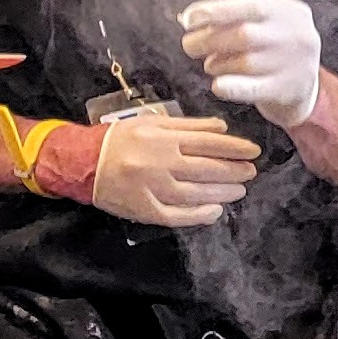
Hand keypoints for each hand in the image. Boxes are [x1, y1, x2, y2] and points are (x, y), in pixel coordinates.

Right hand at [87, 111, 258, 228]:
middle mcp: (160, 163)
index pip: (208, 143)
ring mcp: (152, 189)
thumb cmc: (120, 138)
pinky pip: (177, 216)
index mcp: (162, 138)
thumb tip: (222, 129)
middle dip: (234, 171)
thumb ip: (188, 126)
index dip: (235, 148)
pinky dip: (199, 215)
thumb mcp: (152, 122)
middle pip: (206, 169)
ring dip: (222, 192)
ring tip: (239, 190)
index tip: (253, 151)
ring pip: (196, 193)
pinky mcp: (145, 210)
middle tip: (251, 171)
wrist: (83, 162)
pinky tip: (215, 212)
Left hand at [178, 0, 323, 130]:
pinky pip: (255, 89)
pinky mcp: (285, 91)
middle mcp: (292, 36)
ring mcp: (291, 65)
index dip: (216, 11)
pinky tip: (218, 86)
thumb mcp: (270, 14)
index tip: (188, 18)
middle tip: (189, 45)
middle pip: (245, 35)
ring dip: (218, 63)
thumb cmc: (279, 42)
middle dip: (209, 39)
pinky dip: (233, 87)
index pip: (250, 6)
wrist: (306, 85)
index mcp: (286, 11)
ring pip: (246, 63)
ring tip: (210, 64)